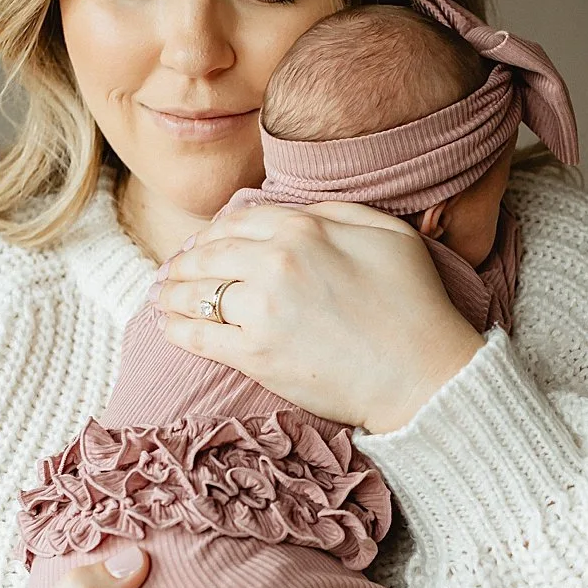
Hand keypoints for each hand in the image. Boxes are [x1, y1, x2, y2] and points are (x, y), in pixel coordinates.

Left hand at [153, 200, 484, 432]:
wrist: (422, 375)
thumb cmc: (414, 304)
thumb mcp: (387, 233)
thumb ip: (335, 212)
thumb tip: (296, 212)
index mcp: (303, 227)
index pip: (238, 220)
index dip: (216, 231)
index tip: (206, 243)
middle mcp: (273, 262)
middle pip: (209, 254)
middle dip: (186, 261)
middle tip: (174, 270)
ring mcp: (260, 310)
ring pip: (196, 293)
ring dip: (173, 293)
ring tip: (164, 298)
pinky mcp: (254, 355)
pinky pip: (199, 337)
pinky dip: (177, 330)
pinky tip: (169, 328)